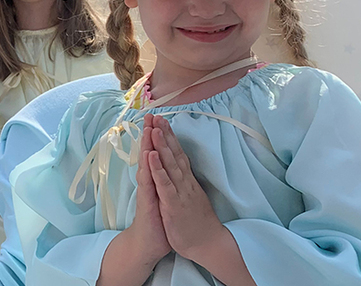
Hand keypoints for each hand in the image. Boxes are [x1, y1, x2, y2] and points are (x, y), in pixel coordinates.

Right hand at [126, 115, 170, 264]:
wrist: (147, 246)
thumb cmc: (158, 224)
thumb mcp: (165, 201)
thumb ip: (164, 185)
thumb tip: (167, 171)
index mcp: (158, 181)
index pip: (158, 155)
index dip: (159, 138)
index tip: (160, 120)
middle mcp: (151, 182)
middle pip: (150, 154)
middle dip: (151, 134)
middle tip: (150, 115)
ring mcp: (148, 190)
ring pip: (148, 163)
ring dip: (148, 143)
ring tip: (148, 126)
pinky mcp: (147, 201)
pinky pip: (149, 181)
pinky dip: (149, 167)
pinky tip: (147, 154)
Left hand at [148, 115, 226, 261]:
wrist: (208, 244)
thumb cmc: (197, 223)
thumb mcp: (191, 198)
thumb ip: (186, 184)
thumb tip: (182, 171)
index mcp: (187, 181)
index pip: (178, 154)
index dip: (170, 137)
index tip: (162, 120)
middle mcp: (185, 182)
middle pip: (174, 154)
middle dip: (165, 134)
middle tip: (157, 115)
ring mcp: (180, 192)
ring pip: (170, 164)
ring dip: (161, 145)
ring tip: (154, 128)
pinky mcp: (174, 204)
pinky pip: (164, 184)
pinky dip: (157, 169)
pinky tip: (151, 156)